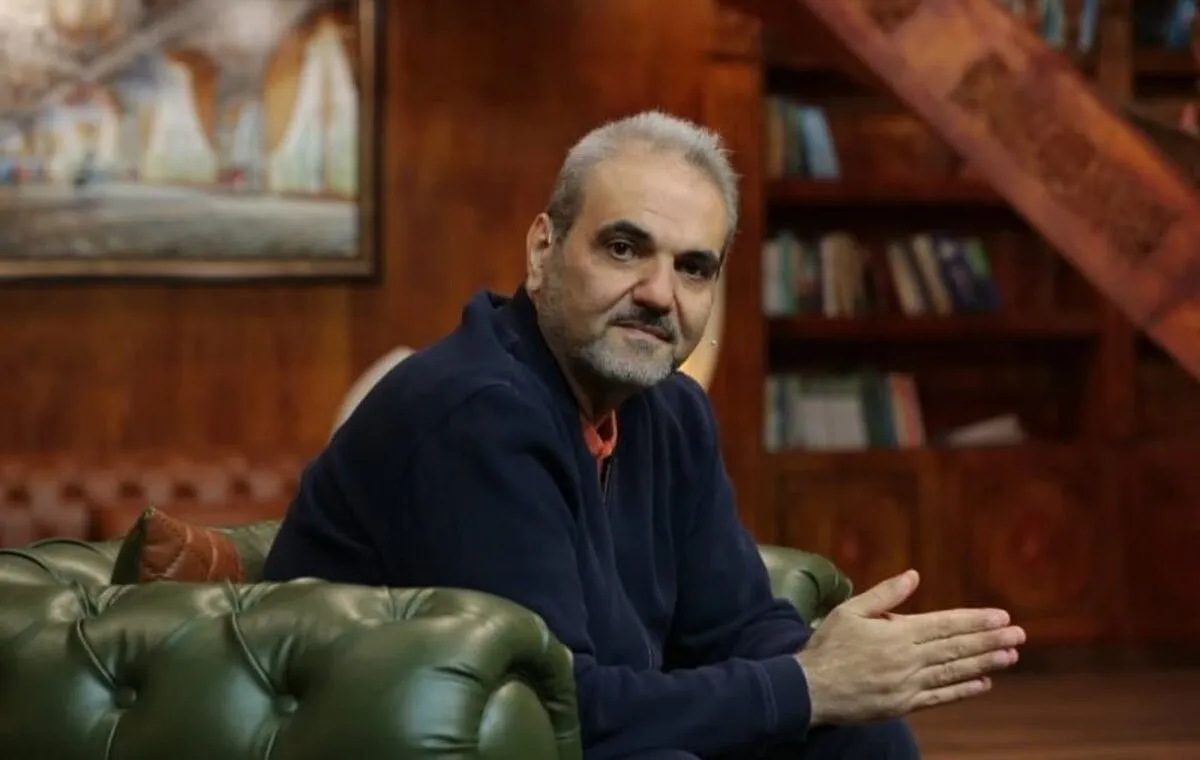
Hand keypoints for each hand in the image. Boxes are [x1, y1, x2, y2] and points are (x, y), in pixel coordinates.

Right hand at [795, 569, 1024, 726]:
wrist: (810, 689)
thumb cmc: (828, 647)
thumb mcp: (850, 611)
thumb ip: (884, 594)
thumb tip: (913, 575)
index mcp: (896, 633)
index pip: (944, 625)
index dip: (974, 621)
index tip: (1000, 617)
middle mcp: (908, 659)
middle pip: (956, 648)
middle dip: (989, 640)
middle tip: (1018, 635)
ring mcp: (908, 684)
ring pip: (954, 672)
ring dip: (984, 663)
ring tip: (1010, 655)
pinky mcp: (904, 705)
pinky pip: (940, 697)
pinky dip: (963, 690)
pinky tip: (984, 684)